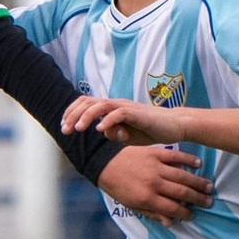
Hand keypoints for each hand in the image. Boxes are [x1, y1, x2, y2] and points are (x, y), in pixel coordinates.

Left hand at [63, 95, 186, 148]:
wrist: (174, 126)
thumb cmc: (150, 130)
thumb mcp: (127, 136)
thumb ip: (113, 134)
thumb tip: (102, 132)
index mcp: (112, 108)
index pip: (86, 103)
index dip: (72, 112)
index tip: (64, 127)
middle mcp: (116, 104)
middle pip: (89, 102)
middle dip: (74, 115)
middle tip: (65, 130)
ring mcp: (126, 107)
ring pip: (101, 105)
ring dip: (87, 116)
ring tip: (79, 129)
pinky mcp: (137, 113)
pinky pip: (119, 113)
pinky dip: (107, 120)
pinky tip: (99, 129)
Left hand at [97, 146, 213, 223]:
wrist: (104, 163)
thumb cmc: (118, 187)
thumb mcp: (131, 205)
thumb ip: (152, 213)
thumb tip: (170, 223)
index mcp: (147, 198)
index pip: (172, 208)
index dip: (185, 213)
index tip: (193, 215)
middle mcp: (154, 183)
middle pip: (182, 193)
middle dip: (198, 199)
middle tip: (209, 202)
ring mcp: (155, 166)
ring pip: (183, 176)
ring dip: (198, 182)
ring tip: (210, 187)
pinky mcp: (155, 153)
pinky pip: (176, 157)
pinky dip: (188, 160)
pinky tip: (199, 164)